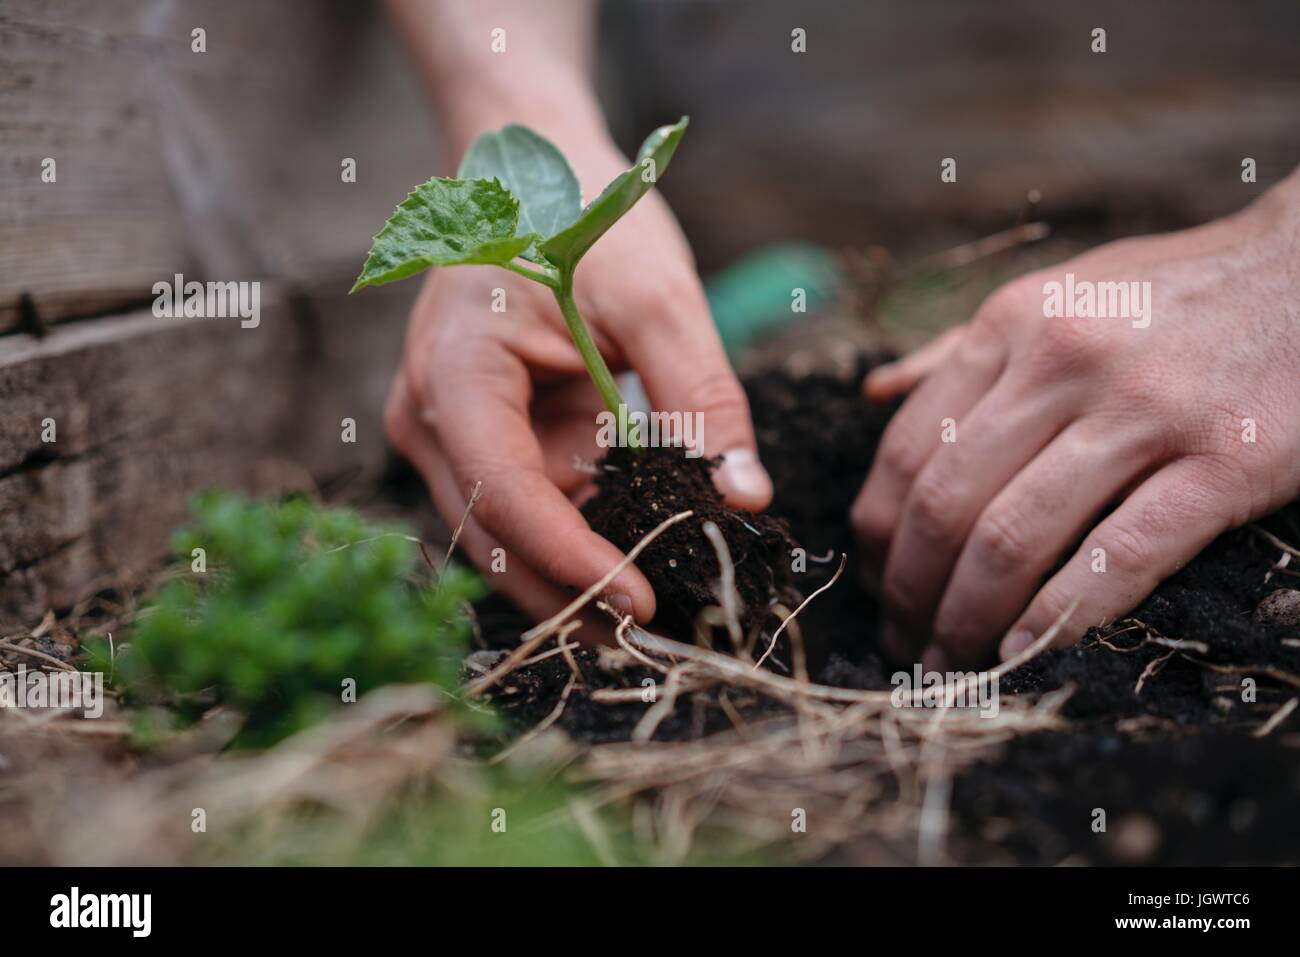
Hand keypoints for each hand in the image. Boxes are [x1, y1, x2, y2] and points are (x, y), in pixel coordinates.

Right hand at [384, 177, 772, 626]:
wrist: (531, 169)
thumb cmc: (583, 211)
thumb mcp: (658, 295)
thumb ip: (703, 396)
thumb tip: (746, 499)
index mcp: (456, 369)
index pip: (503, 492)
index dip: (571, 560)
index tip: (643, 604)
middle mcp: (432, 414)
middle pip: (493, 536)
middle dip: (571, 595)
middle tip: (659, 640)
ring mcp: (449, 432)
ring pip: (504, 537)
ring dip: (573, 581)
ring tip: (656, 619)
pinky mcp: (484, 439)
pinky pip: (527, 507)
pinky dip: (577, 541)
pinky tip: (636, 561)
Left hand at [853, 177, 1299, 667]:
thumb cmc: (1172, 294)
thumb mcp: (1056, 292)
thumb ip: (962, 349)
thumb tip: (872, 393)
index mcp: (1013, 323)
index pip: (909, 445)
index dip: (877, 528)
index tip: (872, 578)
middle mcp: (1065, 361)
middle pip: (948, 501)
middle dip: (909, 587)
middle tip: (900, 635)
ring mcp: (1146, 411)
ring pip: (1015, 536)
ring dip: (966, 616)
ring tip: (948, 660)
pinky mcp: (1225, 461)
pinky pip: (1119, 555)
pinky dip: (1058, 617)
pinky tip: (1020, 654)